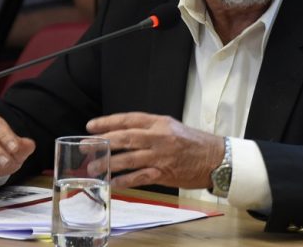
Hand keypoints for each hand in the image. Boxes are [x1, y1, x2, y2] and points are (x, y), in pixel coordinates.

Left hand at [85, 112, 223, 189]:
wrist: (215, 158)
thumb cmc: (193, 143)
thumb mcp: (172, 127)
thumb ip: (150, 129)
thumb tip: (124, 134)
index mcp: (160, 122)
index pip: (129, 119)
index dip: (108, 122)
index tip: (91, 126)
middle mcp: (159, 137)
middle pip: (125, 138)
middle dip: (103, 142)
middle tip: (86, 147)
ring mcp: (160, 156)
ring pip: (129, 158)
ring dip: (108, 163)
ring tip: (94, 167)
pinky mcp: (163, 173)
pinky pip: (139, 177)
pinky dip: (124, 180)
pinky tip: (113, 182)